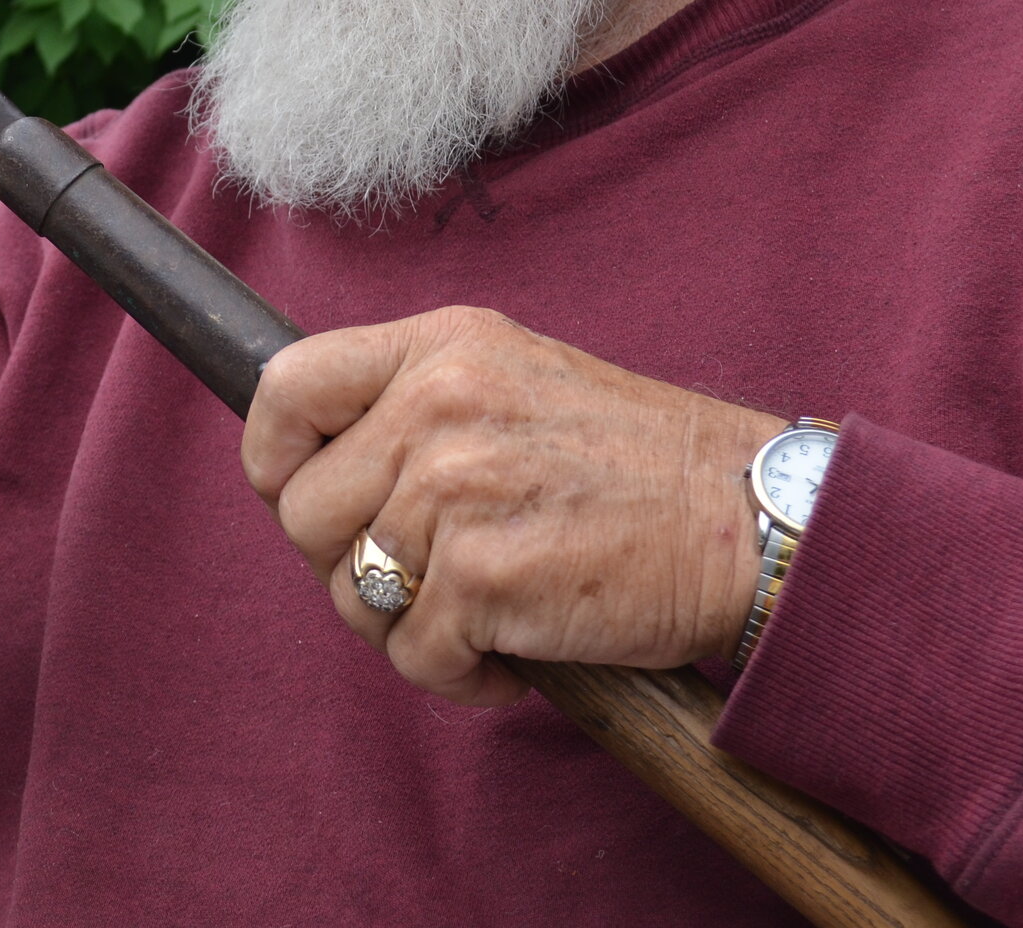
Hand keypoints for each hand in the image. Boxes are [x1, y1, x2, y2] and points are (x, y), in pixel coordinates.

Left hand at [241, 307, 785, 705]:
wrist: (747, 518)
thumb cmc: (636, 464)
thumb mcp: (514, 380)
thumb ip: (413, 407)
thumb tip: (308, 473)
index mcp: (440, 348)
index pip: (285, 387)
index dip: (275, 459)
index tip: (301, 495)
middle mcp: (437, 406)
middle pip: (301, 512)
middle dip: (350, 564)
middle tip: (427, 575)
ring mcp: (456, 491)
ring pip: (353, 594)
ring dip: (410, 625)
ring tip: (483, 611)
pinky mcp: (483, 577)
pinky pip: (417, 657)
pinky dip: (462, 675)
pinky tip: (516, 651)